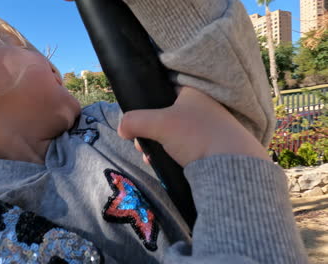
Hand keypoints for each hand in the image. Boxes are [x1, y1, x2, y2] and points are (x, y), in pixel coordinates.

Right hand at [118, 87, 270, 166]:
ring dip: (157, 145)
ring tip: (151, 158)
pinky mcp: (214, 145)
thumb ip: (134, 121)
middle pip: (164, 116)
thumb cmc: (195, 135)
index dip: (146, 108)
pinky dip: (172, 154)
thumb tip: (121, 128)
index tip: (136, 125)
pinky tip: (166, 164)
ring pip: (173, 134)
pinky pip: (185, 146)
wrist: (232, 165)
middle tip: (141, 146)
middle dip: (148, 132)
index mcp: (193, 93)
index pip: (162, 93)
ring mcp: (209, 126)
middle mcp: (203, 106)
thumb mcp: (158, 124)